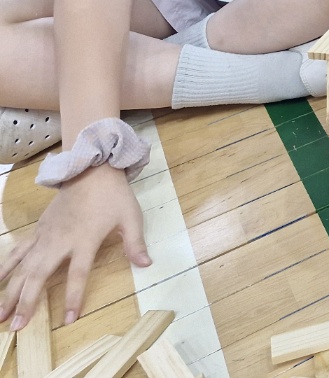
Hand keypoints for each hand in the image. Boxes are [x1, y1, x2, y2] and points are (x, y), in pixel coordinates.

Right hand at [0, 164, 148, 328]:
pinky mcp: (38, 230)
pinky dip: (5, 267)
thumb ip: (135, 243)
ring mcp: (45, 236)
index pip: (77, 276)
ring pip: (23, 267)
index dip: (73, 298)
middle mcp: (60, 241)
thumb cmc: (113, 195)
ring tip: (1, 314)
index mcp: (84, 241)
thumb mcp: (131, 217)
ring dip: (10, 291)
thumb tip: (146, 264)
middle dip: (27, 302)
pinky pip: (18, 251)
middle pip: (39, 276)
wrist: (91, 169)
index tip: (68, 320)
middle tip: (17, 327)